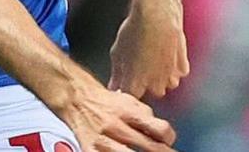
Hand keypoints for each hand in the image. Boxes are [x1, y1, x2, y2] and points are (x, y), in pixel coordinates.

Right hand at [56, 76, 177, 151]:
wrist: (78, 101)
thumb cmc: (106, 102)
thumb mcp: (131, 101)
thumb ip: (146, 116)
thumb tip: (163, 132)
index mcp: (129, 112)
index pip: (159, 128)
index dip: (169, 137)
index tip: (170, 141)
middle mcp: (116, 126)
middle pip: (148, 146)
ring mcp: (102, 141)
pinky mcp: (90, 150)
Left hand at [109, 0, 188, 98]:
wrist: (157, 11)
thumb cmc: (135, 29)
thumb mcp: (117, 52)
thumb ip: (117, 74)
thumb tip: (115, 86)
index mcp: (135, 83)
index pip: (131, 98)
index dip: (130, 88)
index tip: (129, 82)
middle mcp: (155, 83)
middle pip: (154, 92)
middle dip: (149, 84)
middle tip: (144, 68)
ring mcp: (171, 74)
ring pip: (169, 84)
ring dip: (165, 77)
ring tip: (158, 61)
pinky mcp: (184, 63)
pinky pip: (180, 72)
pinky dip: (176, 67)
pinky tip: (169, 55)